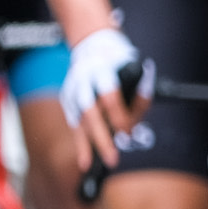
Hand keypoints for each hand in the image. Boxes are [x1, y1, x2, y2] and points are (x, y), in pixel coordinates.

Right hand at [61, 27, 151, 169]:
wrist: (93, 44)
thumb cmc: (120, 63)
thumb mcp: (135, 69)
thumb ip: (140, 96)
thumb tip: (133, 125)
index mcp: (102, 70)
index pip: (109, 96)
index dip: (119, 116)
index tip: (128, 131)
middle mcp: (83, 80)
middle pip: (90, 113)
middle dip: (101, 137)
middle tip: (113, 158)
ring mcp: (72, 90)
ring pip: (78, 121)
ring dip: (85, 144)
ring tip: (89, 164)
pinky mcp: (67, 99)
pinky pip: (74, 124)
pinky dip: (80, 142)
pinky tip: (85, 159)